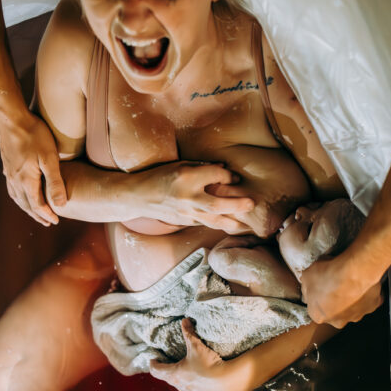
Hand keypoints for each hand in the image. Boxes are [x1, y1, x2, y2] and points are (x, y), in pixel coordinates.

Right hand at [0, 110, 66, 225]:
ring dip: (26, 207)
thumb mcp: (49, 158)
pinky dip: (18, 196)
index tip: (56, 221)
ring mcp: (8, 172)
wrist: (11, 117)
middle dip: (37, 215)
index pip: (37, 205)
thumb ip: (55, 182)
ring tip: (35, 212)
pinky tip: (20, 193)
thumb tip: (61, 205)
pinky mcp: (6, 164)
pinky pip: (11, 187)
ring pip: (17, 197)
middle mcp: (14, 180)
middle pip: (26, 204)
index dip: (47, 215)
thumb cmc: (34, 135)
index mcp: (26, 181)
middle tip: (47, 222)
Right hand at [139, 162, 254, 232]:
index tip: (234, 178)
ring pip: (213, 220)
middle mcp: (187, 196)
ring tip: (245, 225)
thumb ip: (202, 168)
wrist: (138, 196)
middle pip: (217, 203)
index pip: (216, 176)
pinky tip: (228, 224)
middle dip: (236, 205)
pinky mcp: (184, 222)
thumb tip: (224, 170)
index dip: (228, 177)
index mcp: (186, 177)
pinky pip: (204, 223)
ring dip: (231, 222)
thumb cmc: (159, 176)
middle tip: (251, 204)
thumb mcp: (180, 165)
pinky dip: (217, 223)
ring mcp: (185, 212)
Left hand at [149, 319, 231, 390]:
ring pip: (182, 387)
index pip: (156, 370)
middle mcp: (181, 387)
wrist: (228, 381)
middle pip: (168, 379)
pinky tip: (202, 381)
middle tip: (170, 362)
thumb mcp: (197, 346)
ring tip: (187, 371)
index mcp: (174, 374)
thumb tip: (184, 320)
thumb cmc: (209, 363)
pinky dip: (195, 387)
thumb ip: (189, 332)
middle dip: (168, 370)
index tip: (154, 359)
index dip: (153, 364)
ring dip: (182, 380)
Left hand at [300, 252, 383, 327]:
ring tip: (350, 280)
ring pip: (353, 307)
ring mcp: (356, 315)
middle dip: (336, 301)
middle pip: (335, 312)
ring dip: (351, 297)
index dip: (317, 296)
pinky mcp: (372, 306)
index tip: (320, 286)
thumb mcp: (306, 276)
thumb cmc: (329, 275)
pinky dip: (367, 292)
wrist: (353, 271)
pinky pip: (369, 300)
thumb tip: (307, 287)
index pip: (315, 309)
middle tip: (336, 284)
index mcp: (318, 316)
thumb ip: (306, 286)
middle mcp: (338, 321)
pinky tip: (363, 281)